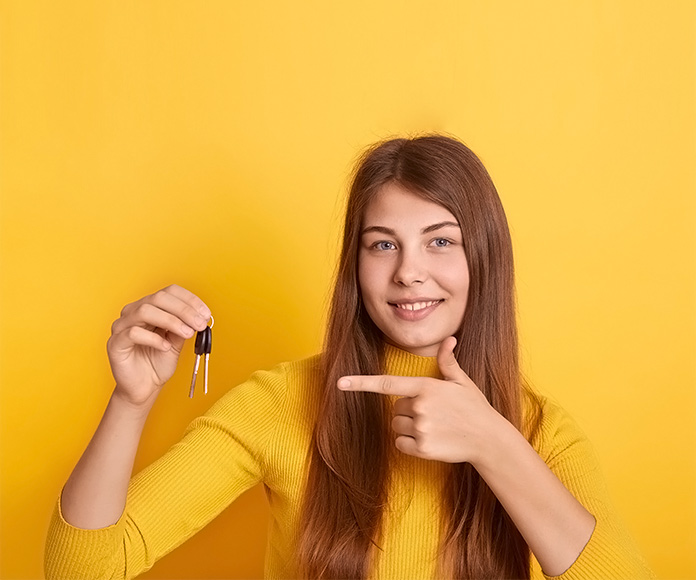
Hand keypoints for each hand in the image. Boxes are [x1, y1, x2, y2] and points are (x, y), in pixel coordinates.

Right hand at [106, 284, 210, 407]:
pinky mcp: (115, 343)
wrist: (144, 388)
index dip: (190, 300)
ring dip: (171, 321)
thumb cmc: (158, 362)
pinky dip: (153, 338)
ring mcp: (122, 326)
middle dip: (184, 310)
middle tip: (200, 324)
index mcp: (150, 307)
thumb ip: (185, 326)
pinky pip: (133, 333)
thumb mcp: (177, 341)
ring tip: (187, 333)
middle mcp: (133, 312)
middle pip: (159, 298)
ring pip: (145, 311)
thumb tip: (200, 316)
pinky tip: (165, 346)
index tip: (206, 313)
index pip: (169, 292)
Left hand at [337, 337, 506, 463]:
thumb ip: (448, 362)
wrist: (488, 439)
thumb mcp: (463, 382)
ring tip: (434, 427)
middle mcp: (420, 406)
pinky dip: (409, 444)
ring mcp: (420, 429)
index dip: (361, 383)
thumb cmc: (474, 408)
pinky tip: (430, 441)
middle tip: (432, 414)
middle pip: (395, 408)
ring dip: (409, 427)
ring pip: (396, 426)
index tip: (340, 383)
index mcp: (426, 386)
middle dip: (408, 410)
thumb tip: (449, 339)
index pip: (386, 384)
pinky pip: (400, 444)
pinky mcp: (422, 449)